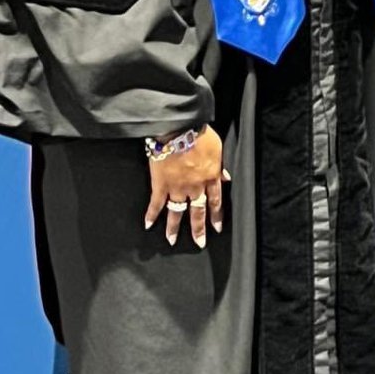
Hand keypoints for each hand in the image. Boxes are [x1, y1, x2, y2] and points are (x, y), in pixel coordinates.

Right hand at [143, 125, 229, 247]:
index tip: (216, 228)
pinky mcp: (160, 185)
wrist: (179, 131)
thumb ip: (221, 166)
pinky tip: (147, 225)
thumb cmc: (200, 135)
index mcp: (210, 177)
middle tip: (199, 242)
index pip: (215, 201)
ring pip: (177, 212)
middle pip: (198, 212)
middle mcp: (195, 187)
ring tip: (171, 241)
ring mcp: (177, 188)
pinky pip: (155, 203)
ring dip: (174, 227)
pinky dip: (150, 214)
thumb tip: (227, 178)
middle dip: (198, 229)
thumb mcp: (218, 149)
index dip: (216, 216)